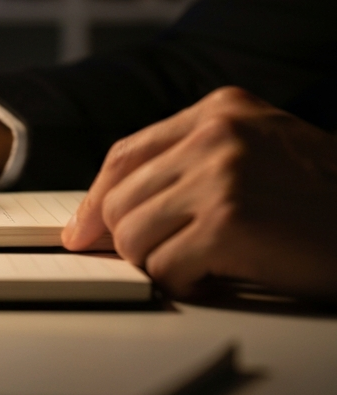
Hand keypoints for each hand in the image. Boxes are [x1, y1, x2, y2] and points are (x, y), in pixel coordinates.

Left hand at [62, 86, 336, 299]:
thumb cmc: (325, 196)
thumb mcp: (259, 148)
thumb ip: (193, 160)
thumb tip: (114, 209)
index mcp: (218, 110)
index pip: (126, 154)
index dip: (96, 198)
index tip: (82, 230)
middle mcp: (215, 134)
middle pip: (120, 198)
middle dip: (128, 239)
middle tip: (158, 259)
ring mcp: (221, 175)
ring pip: (133, 234)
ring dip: (158, 263)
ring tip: (197, 267)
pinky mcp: (229, 223)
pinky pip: (165, 266)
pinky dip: (182, 284)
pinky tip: (213, 280)